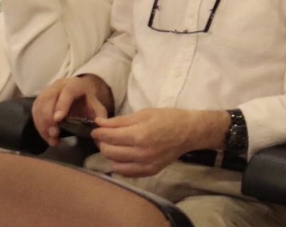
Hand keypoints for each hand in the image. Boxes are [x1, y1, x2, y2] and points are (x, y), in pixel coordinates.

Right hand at [32, 74, 112, 143]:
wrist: (78, 91)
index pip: (67, 92)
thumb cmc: (87, 100)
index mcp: (74, 85)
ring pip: (39, 107)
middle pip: (49, 100)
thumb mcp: (97, 105)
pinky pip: (35, 113)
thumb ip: (99, 115)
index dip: (61, 105)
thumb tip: (99, 128)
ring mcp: (46, 92)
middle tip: (55, 134)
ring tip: (52, 139)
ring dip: (43, 125)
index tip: (58, 119)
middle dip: (49, 119)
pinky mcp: (38, 101)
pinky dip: (39, 127)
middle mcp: (57, 86)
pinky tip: (47, 137)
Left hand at [93, 108, 224, 177]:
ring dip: (110, 154)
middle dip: (102, 143)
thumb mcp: (145, 113)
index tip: (96, 129)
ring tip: (114, 145)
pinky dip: (120, 164)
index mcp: (140, 135)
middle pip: (109, 151)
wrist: (190, 132)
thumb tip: (99, 123)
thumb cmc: (168, 118)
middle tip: (104, 136)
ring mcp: (145, 165)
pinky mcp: (149, 172)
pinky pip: (125, 172)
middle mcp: (141, 153)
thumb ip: (120, 120)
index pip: (109, 137)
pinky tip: (123, 155)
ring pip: (114, 164)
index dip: (98, 132)